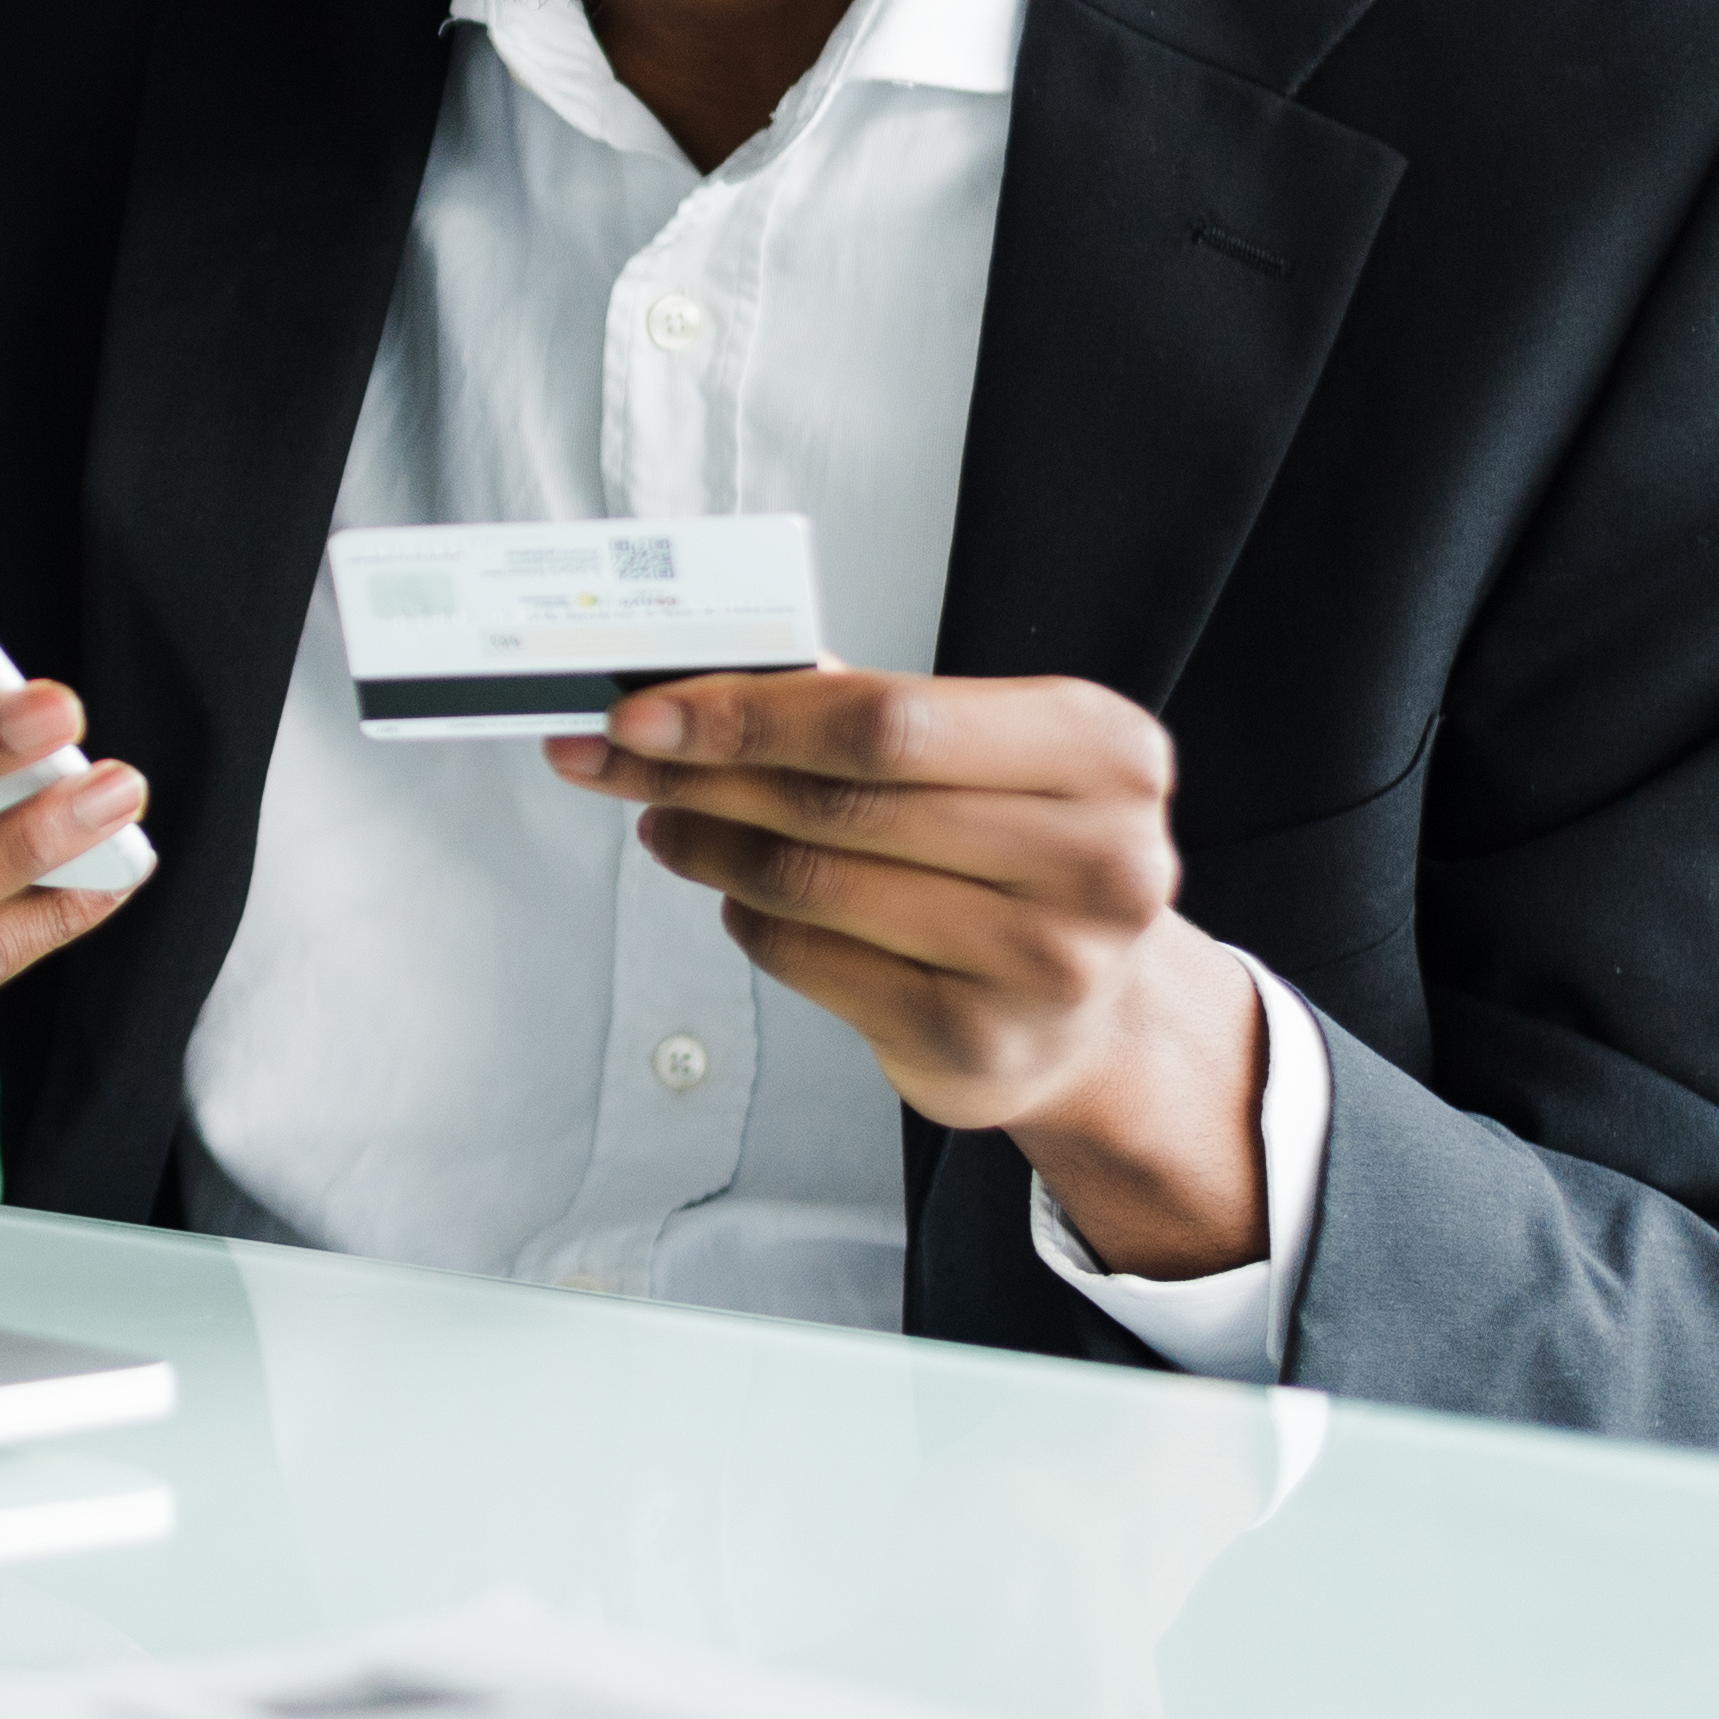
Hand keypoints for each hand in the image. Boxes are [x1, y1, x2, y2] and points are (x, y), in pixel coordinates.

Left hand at [547, 668, 1267, 1277]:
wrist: (1091, 1017)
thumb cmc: (1020, 863)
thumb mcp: (980, 758)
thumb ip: (857, 710)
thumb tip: (696, 678)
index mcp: (1101, 752)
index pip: (884, 717)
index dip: (748, 712)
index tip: (645, 709)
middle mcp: (1095, 858)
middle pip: (840, 798)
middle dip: (704, 770)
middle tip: (617, 757)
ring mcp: (1044, 961)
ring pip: (813, 880)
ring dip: (710, 844)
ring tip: (667, 822)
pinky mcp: (976, 1040)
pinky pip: (810, 958)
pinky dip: (749, 918)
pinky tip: (735, 896)